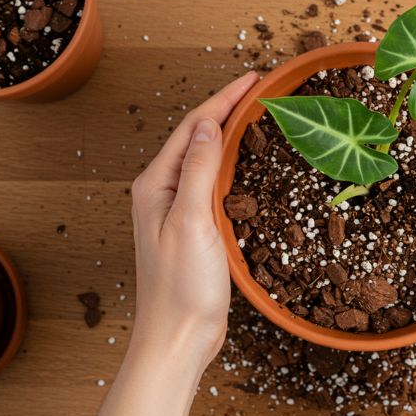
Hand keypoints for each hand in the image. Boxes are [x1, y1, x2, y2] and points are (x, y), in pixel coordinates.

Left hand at [130, 72, 257, 368]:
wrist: (180, 336)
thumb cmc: (181, 286)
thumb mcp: (190, 222)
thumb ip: (196, 170)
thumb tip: (207, 124)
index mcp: (156, 185)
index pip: (192, 128)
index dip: (223, 100)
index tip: (253, 80)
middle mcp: (162, 192)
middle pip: (196, 138)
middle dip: (226, 109)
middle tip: (259, 91)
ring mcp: (177, 209)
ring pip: (204, 159)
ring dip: (228, 133)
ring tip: (255, 115)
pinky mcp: (194, 227)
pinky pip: (211, 182)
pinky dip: (229, 163)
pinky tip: (244, 162)